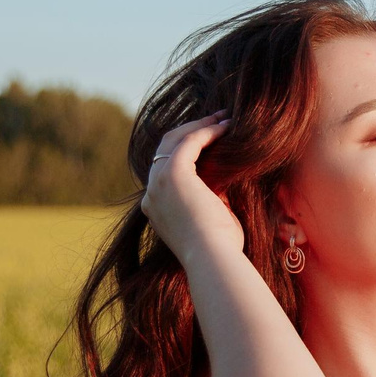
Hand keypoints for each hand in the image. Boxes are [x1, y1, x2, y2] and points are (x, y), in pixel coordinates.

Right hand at [140, 113, 241, 269]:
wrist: (211, 258)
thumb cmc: (220, 249)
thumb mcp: (210, 221)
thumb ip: (209, 199)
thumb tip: (223, 183)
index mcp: (155, 208)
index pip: (165, 169)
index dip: (185, 151)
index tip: (208, 141)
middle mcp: (151, 194)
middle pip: (165, 150)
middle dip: (190, 132)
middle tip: (216, 121)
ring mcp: (158, 183)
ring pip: (174, 141)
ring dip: (200, 127)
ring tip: (223, 118)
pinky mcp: (172, 175)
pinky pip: (189, 142)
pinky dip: (206, 131)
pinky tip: (225, 126)